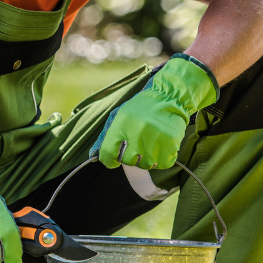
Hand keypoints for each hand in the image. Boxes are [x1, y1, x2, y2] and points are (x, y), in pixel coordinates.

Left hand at [94, 55, 218, 169]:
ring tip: (151, 142)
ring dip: (147, 158)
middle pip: (128, 162)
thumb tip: (92, 156)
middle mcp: (136, 134)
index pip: (107, 153)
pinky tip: (161, 145)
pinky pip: (163, 164)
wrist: (169, 97)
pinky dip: (162, 159)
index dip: (108, 160)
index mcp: (121, 125)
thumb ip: (104, 137)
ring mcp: (154, 140)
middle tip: (137, 144)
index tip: (113, 160)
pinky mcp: (170, 144)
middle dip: (131, 157)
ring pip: (146, 165)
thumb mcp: (118, 116)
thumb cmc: (141, 108)